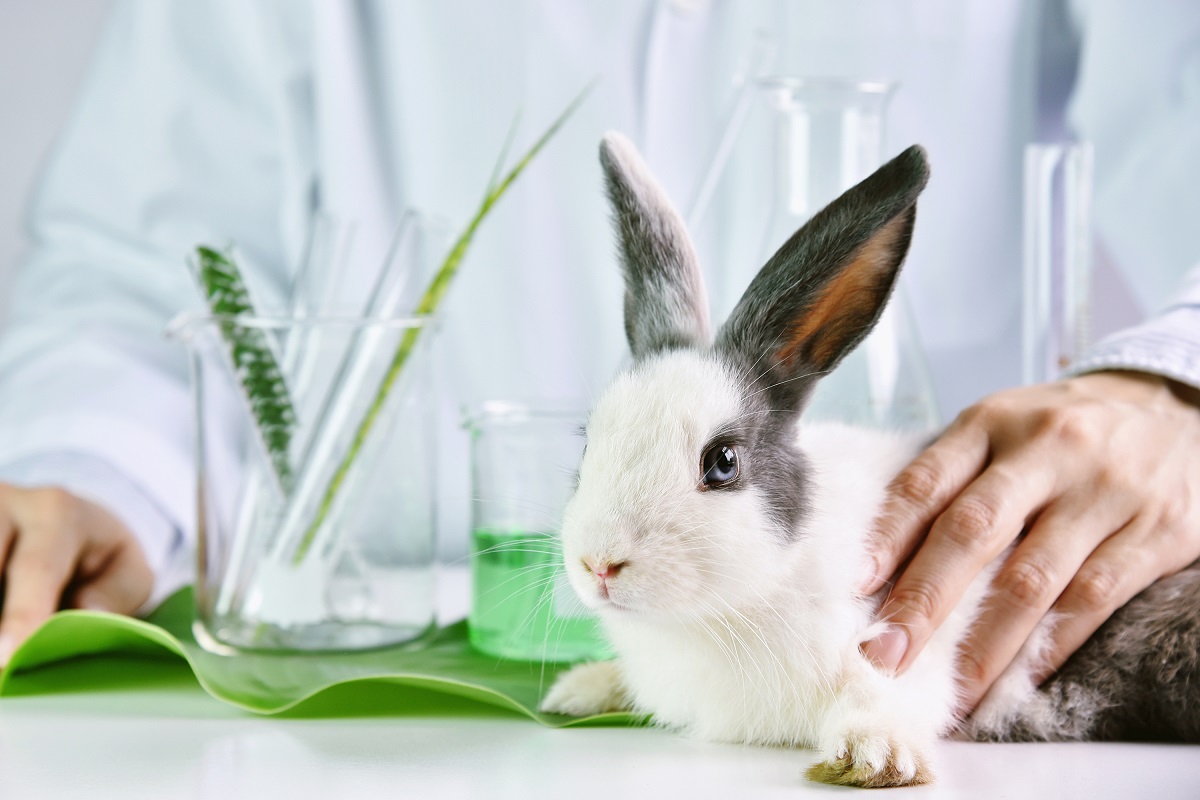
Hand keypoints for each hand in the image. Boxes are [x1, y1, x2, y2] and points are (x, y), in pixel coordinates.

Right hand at [0, 485, 151, 667]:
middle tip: (3, 667)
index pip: (35, 568)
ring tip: (2, 658)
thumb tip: (82, 615)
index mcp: (57, 513)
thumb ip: (115, 595)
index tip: (7, 656)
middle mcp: (5, 504)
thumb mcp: (128, 570)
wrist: (64, 518)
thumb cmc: (95, 554)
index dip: (20, 615)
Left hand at [859, 371, 1199, 711]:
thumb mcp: (1001, 430)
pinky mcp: (1157, 531)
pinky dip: (1051, 645)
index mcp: (992, 422)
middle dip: (922, 601)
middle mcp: (1046, 450)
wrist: (1173, 407)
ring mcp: (1104, 491)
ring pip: (1032, 578)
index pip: (928, 482)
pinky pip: (1094, 598)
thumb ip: (949, 480)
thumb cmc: (1061, 431)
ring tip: (949, 689)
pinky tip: (1019, 676)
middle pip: (971, 530)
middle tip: (884, 653)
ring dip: (983, 645)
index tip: (855, 588)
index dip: (887, 537)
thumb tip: (880, 564)